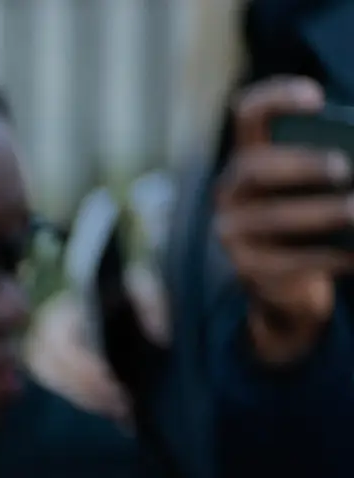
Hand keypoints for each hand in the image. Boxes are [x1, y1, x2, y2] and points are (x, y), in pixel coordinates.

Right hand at [217, 78, 353, 370]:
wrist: (288, 282)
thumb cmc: (313, 215)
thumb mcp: (320, 181)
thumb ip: (337, 159)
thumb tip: (353, 159)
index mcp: (252, 156)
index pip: (248, 112)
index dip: (278, 98)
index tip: (318, 98)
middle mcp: (232, 191)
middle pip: (255, 167)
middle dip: (302, 165)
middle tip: (344, 169)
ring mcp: (233, 232)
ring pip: (272, 217)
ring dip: (323, 213)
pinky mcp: (248, 270)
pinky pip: (289, 261)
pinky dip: (329, 256)